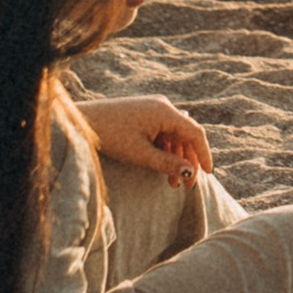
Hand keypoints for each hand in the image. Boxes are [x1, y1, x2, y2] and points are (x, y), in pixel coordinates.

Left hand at [80, 96, 211, 185]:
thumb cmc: (111, 136)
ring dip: (176, 159)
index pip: (195, 133)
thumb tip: (191, 173)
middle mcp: (163, 106)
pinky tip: (162, 170)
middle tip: (187, 186)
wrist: (83, 122)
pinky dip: (165, 152)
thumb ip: (169, 163)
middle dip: (188, 162)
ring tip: (172, 183)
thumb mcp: (141, 154)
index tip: (209, 174)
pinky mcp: (144, 115)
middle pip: (186, 136)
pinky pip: (163, 134)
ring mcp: (153, 109)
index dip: (204, 154)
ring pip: (174, 137)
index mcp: (165, 111)